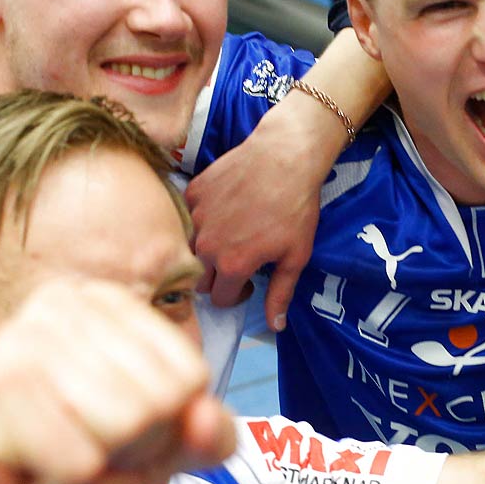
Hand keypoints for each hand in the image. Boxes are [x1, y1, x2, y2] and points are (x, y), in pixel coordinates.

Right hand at [0, 279, 235, 483]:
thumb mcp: (150, 455)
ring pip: (128, 426)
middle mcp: (65, 304)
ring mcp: (26, 339)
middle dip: (129, 454)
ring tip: (47, 459)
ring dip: (94, 474)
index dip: (161, 432)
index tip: (105, 434)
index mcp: (105, 304)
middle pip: (164, 401)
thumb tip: (209, 418)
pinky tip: (21, 475)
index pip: (190, 378)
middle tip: (70, 451)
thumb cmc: (53, 468)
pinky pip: (82, 463)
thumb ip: (201, 438)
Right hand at [185, 90, 334, 330]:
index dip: (236, 294)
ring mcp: (195, 217)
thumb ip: (280, 295)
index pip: (219, 299)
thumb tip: (274, 327)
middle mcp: (206, 245)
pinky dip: (203, 220)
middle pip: (199, 279)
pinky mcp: (192, 193)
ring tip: (230, 236)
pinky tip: (225, 210)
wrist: (285, 156)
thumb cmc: (296, 207)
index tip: (249, 281)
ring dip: (206, 249)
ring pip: (190, 249)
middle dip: (217, 277)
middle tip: (239, 260)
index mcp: (231, 265)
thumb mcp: (296, 256)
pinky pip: (188, 217)